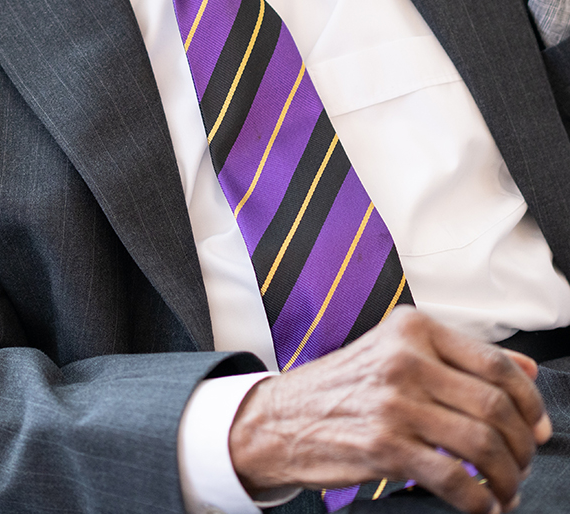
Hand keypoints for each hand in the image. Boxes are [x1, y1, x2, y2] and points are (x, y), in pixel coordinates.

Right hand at [229, 308, 550, 513]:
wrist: (284, 416)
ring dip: (506, 476)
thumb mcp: (399, 351)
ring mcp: (394, 402)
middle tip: (524, 462)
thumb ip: (462, 357)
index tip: (539, 426)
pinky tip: (480, 504)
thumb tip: (527, 370)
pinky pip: (453, 480)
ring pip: (480, 444)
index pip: (495, 362)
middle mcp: (405, 358)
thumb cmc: (346, 386)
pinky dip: (478, 500)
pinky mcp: (385, 445)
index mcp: (413, 327)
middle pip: (494, 405)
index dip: (530, 401)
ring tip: (505, 488)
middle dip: (523, 444)